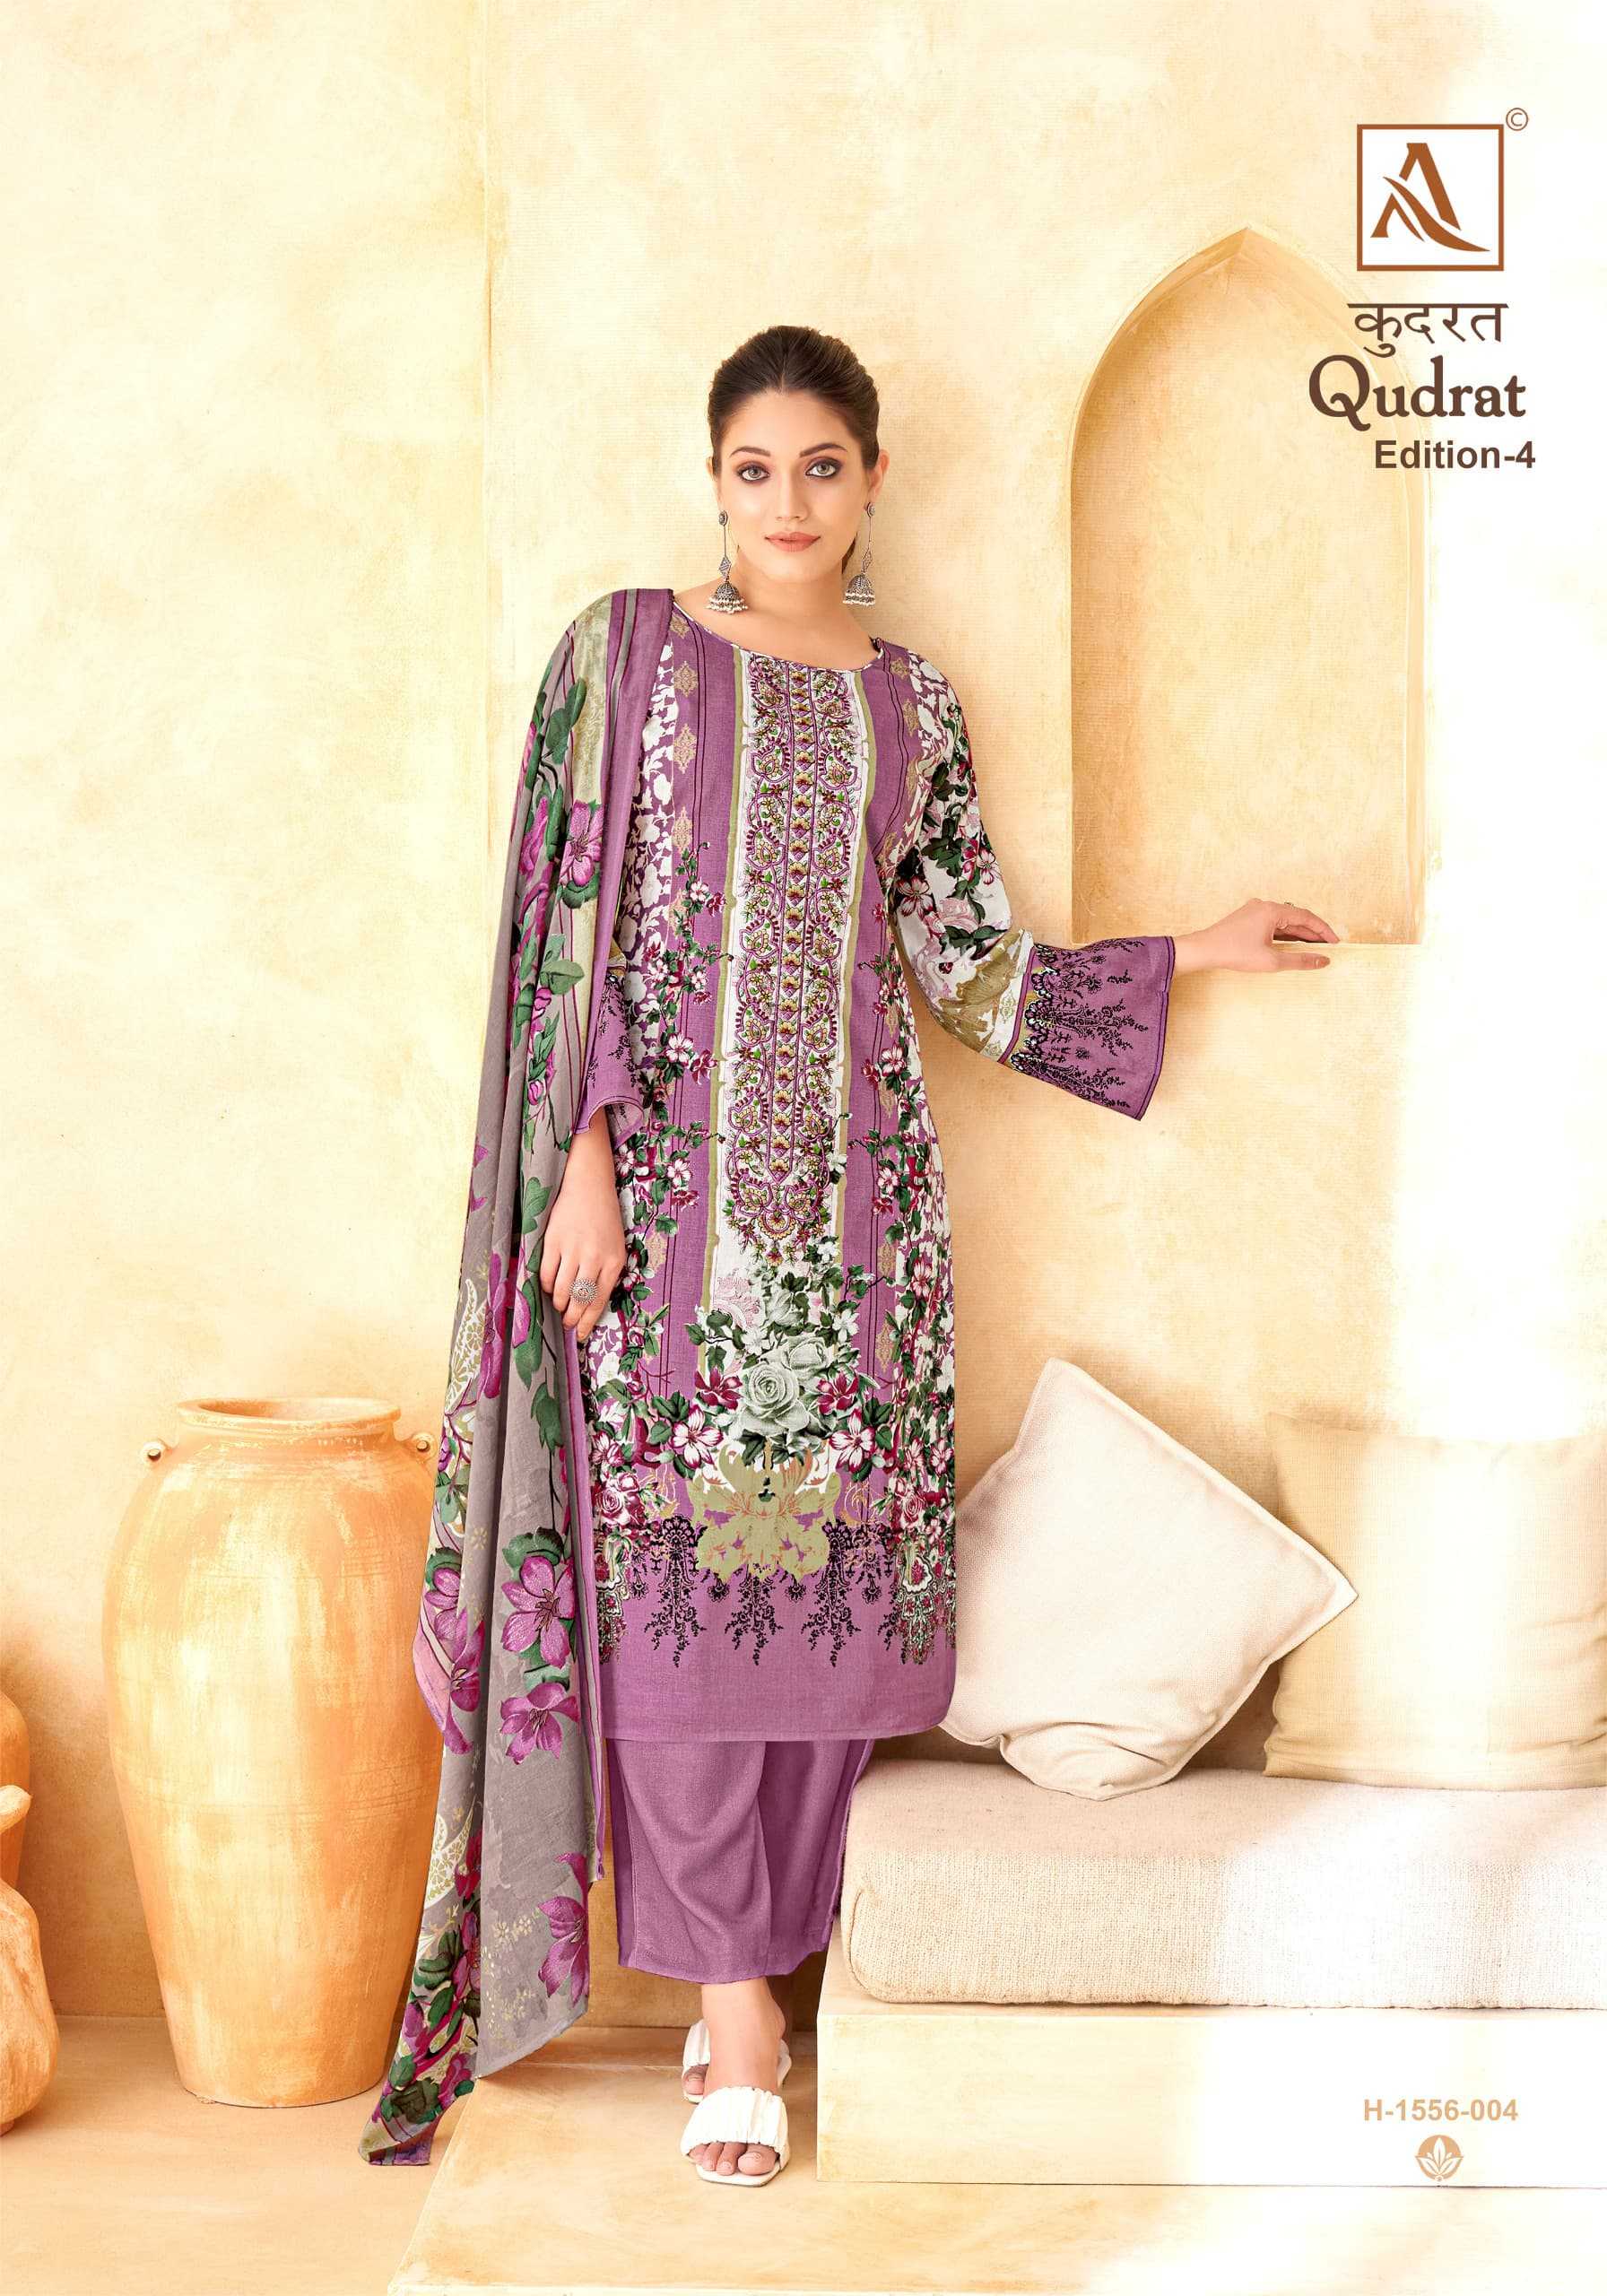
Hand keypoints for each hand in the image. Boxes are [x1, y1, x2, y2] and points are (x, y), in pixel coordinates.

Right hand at [541, 1114, 627, 1343]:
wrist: (589, 1185)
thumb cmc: (605, 1218)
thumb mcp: (616, 1246)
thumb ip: (607, 1272)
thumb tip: (591, 1302)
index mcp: (614, 1262)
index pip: (599, 1301)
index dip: (587, 1322)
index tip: (580, 1334)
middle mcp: (595, 1258)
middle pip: (579, 1300)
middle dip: (571, 1317)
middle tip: (567, 1323)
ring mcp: (573, 1250)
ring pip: (561, 1290)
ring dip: (558, 1302)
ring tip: (558, 1305)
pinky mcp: (554, 1241)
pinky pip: (546, 1273)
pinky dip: (545, 1284)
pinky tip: (548, 1286)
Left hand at [1173, 900, 1339, 974]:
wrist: (1203, 950)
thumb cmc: (1234, 953)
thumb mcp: (1272, 961)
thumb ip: (1300, 960)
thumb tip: (1323, 961)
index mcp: (1272, 911)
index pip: (1307, 917)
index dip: (1324, 930)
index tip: (1336, 942)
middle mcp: (1264, 905)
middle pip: (1296, 918)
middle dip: (1313, 933)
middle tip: (1328, 947)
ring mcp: (1254, 910)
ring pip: (1284, 921)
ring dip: (1298, 934)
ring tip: (1313, 947)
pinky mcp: (1247, 918)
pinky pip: (1272, 924)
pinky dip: (1284, 934)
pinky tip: (1291, 945)